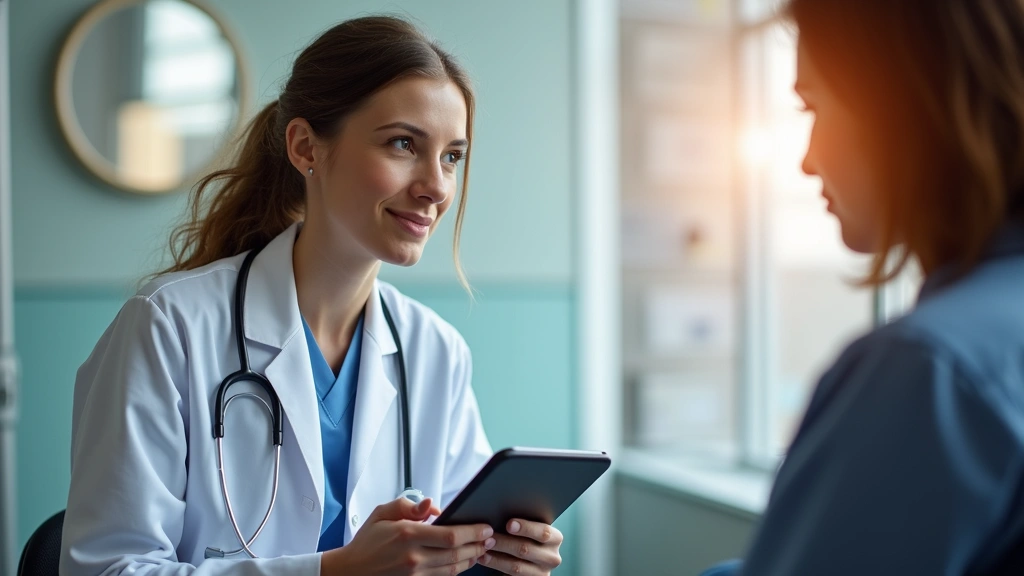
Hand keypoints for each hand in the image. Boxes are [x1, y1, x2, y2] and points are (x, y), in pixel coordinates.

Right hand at [322, 497, 495, 575]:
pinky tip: (464, 561)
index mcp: (408, 535)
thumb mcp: (382, 513)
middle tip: (492, 538)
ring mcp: (415, 574)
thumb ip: (408, 505)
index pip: (450, 535)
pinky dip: (457, 570)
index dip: (473, 532)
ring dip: (472, 559)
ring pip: (453, 569)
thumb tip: (433, 505)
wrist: (350, 571)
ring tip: (483, 549)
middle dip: (479, 545)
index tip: (485, 527)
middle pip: (457, 554)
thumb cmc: (366, 541)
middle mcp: (413, 557)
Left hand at [478, 519, 562, 574]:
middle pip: (526, 549)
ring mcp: (542, 572)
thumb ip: (523, 524)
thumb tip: (501, 512)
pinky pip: (511, 575)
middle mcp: (552, 557)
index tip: (509, 524)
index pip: (543, 532)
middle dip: (504, 543)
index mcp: (555, 538)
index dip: (526, 528)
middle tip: (488, 538)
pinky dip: (496, 565)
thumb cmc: (529, 537)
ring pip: (516, 566)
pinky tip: (485, 559)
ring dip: (496, 557)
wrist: (533, 560)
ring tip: (482, 549)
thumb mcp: (533, 530)